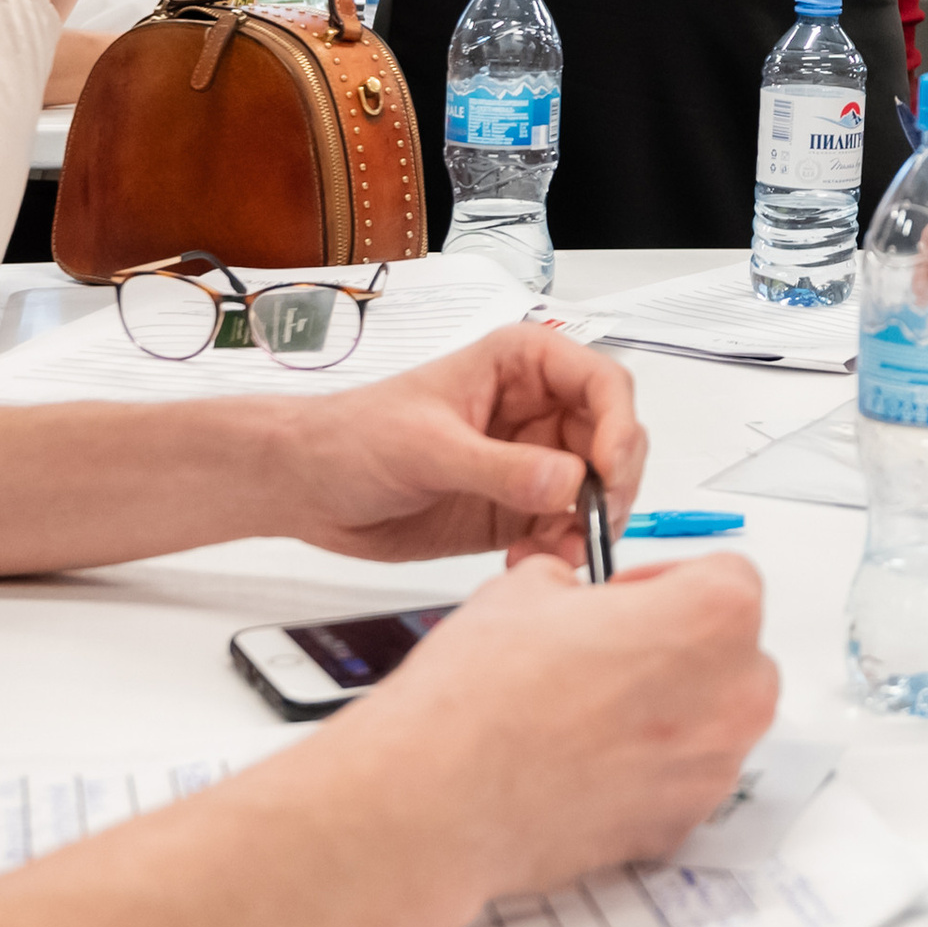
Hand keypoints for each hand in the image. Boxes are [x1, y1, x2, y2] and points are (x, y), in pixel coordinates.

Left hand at [274, 324, 647, 566]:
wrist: (308, 485)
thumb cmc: (353, 436)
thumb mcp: (426, 447)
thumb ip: (499, 468)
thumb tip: (567, 482)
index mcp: (523, 366)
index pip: (603, 384)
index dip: (619, 426)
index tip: (609, 472)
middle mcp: (538, 410)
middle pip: (614, 441)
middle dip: (613, 485)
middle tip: (592, 523)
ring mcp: (532, 462)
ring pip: (597, 490)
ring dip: (588, 525)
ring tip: (553, 550)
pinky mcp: (518, 509)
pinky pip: (564, 529)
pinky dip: (560, 549)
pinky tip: (527, 560)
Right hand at [329, 551, 778, 897]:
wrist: (439, 799)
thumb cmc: (482, 700)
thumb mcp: (528, 588)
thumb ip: (577, 585)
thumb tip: (574, 598)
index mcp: (715, 615)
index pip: (727, 574)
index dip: (667, 580)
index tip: (631, 596)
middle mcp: (733, 694)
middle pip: (732, 650)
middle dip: (677, 646)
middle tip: (609, 651)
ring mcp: (710, 769)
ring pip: (711, 719)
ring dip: (667, 710)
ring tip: (587, 709)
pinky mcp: (677, 826)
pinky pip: (680, 780)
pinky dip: (647, 770)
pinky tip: (585, 760)